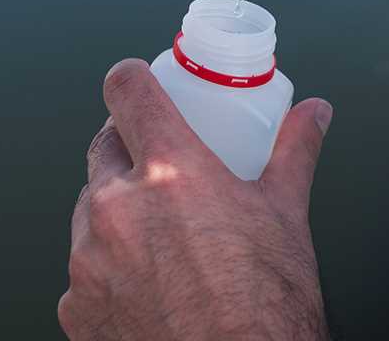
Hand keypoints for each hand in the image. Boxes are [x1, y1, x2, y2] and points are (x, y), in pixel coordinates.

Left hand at [58, 60, 333, 340]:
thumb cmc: (266, 309)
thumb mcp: (286, 217)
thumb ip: (293, 152)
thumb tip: (312, 114)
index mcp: (170, 172)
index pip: (127, 91)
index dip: (131, 79)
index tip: (137, 83)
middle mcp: (117, 208)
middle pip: (103, 148)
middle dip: (129, 150)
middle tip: (162, 167)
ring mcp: (89, 260)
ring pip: (90, 211)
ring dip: (116, 213)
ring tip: (162, 238)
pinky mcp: (76, 307)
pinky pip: (83, 269)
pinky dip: (108, 268)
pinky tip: (147, 286)